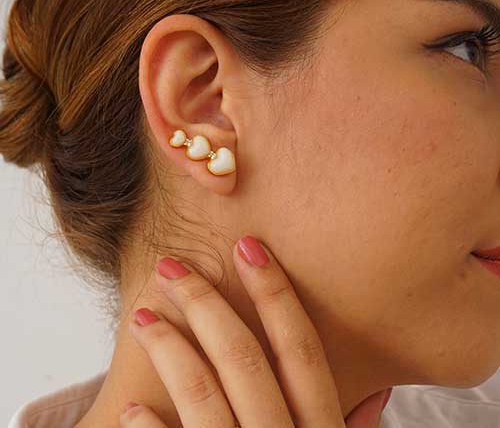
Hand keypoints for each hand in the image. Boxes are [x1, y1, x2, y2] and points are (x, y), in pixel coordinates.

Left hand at [119, 235, 391, 426]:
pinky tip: (129, 416)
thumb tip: (369, 394)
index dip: (276, 293)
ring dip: (170, 350)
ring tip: (142, 317)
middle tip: (172, 266)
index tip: (249, 247)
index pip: (301, 349)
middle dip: (207, 304)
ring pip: (204, 397)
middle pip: (245, 360)